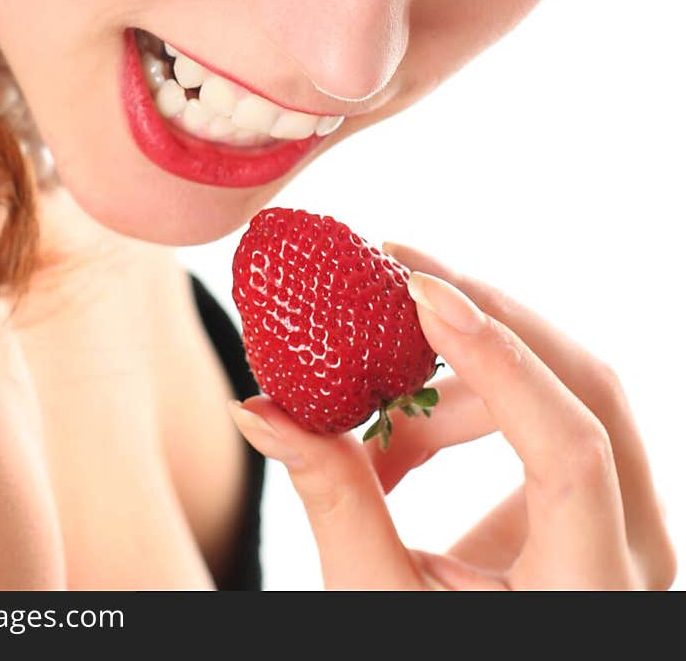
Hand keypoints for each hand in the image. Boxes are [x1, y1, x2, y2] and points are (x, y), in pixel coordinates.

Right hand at [228, 242, 676, 590]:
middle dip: (486, 321)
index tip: (418, 291)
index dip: (498, 361)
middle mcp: (638, 547)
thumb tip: (256, 407)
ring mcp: (633, 515)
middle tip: (396, 272)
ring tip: (375, 400)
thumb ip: (334, 500)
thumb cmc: (433, 659)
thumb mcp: (380, 600)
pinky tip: (406, 424)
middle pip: (585, 390)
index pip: (570, 450)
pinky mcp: (609, 493)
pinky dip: (480, 394)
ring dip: (469, 367)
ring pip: (569, 386)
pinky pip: (555, 406)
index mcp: (593, 589)